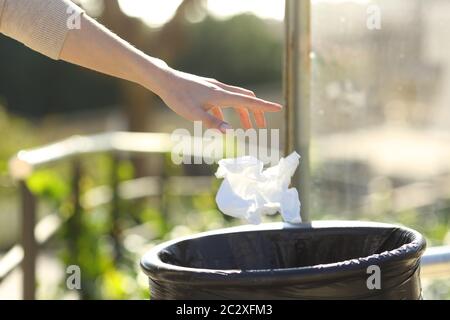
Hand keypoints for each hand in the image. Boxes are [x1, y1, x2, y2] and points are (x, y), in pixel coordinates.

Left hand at [156, 69, 282, 132]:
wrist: (164, 81)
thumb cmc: (177, 97)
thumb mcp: (193, 114)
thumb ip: (212, 123)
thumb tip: (231, 132)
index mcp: (221, 96)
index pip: (248, 101)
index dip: (264, 106)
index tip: (279, 109)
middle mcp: (221, 89)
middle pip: (246, 99)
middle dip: (256, 112)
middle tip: (261, 127)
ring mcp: (214, 88)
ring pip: (236, 99)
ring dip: (244, 113)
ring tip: (245, 129)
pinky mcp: (208, 89)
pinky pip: (225, 100)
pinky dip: (230, 110)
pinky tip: (222, 121)